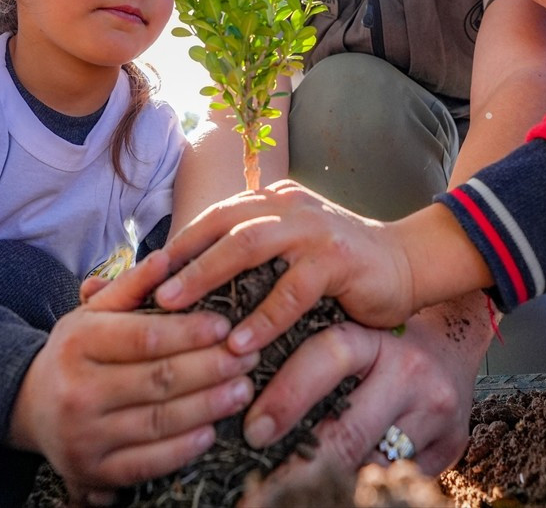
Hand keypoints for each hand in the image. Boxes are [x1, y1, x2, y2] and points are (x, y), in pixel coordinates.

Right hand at [9, 252, 259, 505]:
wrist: (29, 407)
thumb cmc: (77, 351)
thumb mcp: (94, 313)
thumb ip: (131, 287)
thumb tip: (166, 258)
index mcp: (77, 342)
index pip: (144, 336)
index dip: (190, 332)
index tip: (227, 325)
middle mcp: (75, 390)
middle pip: (158, 379)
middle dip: (211, 368)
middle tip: (249, 358)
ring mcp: (82, 436)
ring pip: (159, 421)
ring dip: (209, 406)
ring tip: (243, 390)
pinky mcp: (91, 471)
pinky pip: (146, 463)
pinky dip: (182, 449)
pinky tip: (211, 431)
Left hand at [155, 181, 416, 354]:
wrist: (411, 262)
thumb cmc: (341, 270)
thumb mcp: (290, 256)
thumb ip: (249, 261)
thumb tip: (186, 287)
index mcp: (270, 201)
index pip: (210, 219)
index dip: (171, 247)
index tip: (134, 281)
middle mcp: (287, 206)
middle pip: (220, 225)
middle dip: (178, 258)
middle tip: (144, 292)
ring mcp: (313, 229)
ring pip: (249, 245)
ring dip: (208, 275)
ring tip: (177, 309)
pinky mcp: (338, 258)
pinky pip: (293, 288)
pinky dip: (264, 316)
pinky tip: (240, 343)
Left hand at [243, 292, 490, 479]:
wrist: (452, 346)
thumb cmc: (382, 344)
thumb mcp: (351, 337)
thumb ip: (309, 360)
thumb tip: (242, 397)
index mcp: (373, 338)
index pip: (327, 358)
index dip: (287, 396)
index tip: (253, 431)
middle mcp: (408, 373)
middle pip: (349, 431)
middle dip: (300, 466)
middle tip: (261, 491)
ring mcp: (433, 413)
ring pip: (373, 465)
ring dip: (331, 481)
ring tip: (289, 494)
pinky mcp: (449, 447)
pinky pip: (398, 478)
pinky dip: (365, 486)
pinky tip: (338, 489)